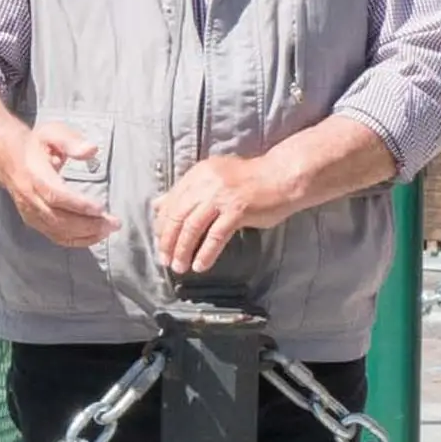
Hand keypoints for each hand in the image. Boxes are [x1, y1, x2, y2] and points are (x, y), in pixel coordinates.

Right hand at [0, 123, 118, 250]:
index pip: (55, 195)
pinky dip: (75, 240)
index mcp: (34, 175)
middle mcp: (30, 197)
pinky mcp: (34, 220)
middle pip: (57, 218)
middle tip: (114, 223)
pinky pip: (54, 235)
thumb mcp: (52, 133)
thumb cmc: (37, 144)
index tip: (100, 208)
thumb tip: (91, 150)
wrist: (8, 158)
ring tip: (109, 230)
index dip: (77, 204)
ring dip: (84, 234)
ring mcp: (30, 212)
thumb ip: (71, 141)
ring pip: (56, 230)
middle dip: (87, 224)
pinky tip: (95, 236)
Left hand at [152, 152, 295, 276]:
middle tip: (165, 260)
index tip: (161, 243)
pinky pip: (216, 236)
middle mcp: (206, 183)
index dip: (162, 226)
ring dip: (183, 250)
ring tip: (180, 266)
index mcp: (198, 174)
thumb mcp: (214, 179)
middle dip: (168, 241)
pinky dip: (206, 253)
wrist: (283, 176)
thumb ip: (187, 192)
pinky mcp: (238, 209)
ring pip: (192, 227)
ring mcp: (222, 196)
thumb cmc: (251, 180)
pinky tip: (201, 265)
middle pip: (178, 216)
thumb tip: (157, 205)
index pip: (171, 202)